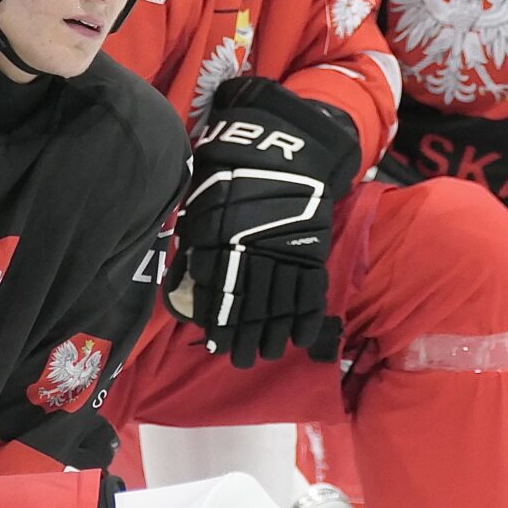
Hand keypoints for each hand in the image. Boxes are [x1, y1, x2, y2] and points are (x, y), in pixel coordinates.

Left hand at [166, 76, 359, 367]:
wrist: (284, 145)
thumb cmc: (232, 171)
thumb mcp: (204, 200)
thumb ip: (199, 240)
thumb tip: (194, 278)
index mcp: (225, 236)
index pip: (223, 289)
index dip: (220, 321)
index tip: (216, 345)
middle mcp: (256, 248)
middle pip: (252, 302)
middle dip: (246, 336)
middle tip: (241, 362)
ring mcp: (287, 248)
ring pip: (281, 300)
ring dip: (275, 332)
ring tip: (269, 356)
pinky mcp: (313, 245)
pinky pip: (311, 287)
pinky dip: (308, 315)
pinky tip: (303, 338)